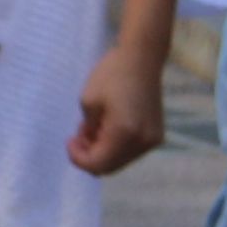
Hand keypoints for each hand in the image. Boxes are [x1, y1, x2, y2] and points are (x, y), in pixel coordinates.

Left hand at [67, 30, 170, 176]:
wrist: (142, 59)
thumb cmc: (111, 75)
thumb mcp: (88, 102)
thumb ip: (87, 130)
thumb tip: (90, 143)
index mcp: (124, 134)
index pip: (97, 164)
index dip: (78, 158)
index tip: (69, 140)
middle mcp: (142, 143)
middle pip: (109, 167)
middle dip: (90, 156)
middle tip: (78, 136)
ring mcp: (152, 140)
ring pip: (120, 161)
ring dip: (103, 152)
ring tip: (92, 128)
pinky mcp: (157, 135)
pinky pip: (131, 151)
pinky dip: (116, 146)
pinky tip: (108, 127)